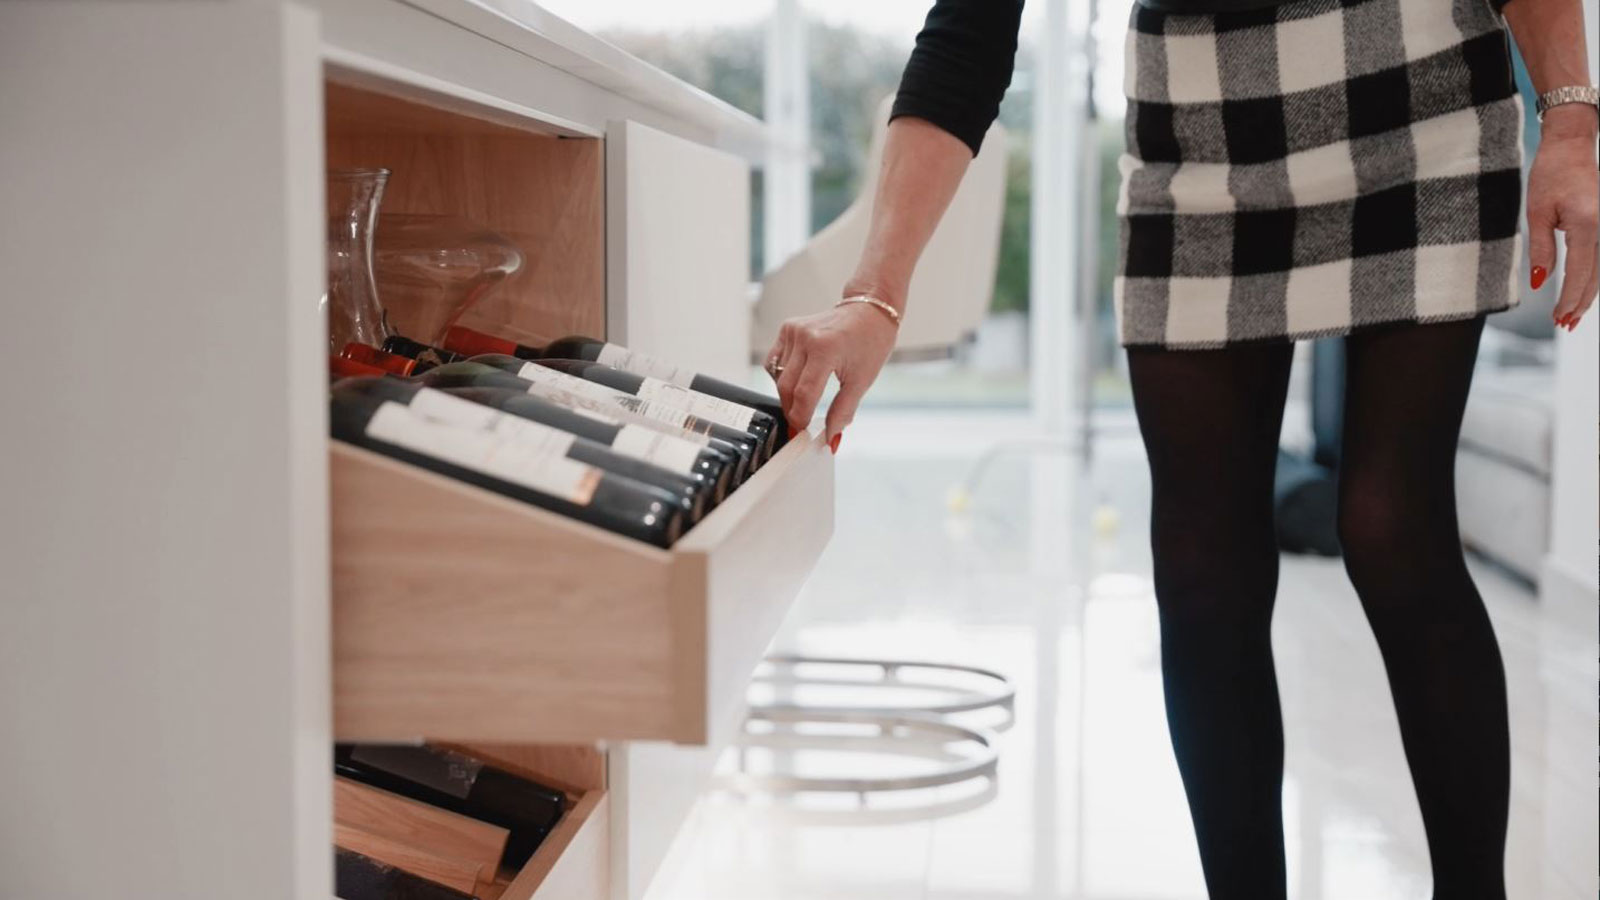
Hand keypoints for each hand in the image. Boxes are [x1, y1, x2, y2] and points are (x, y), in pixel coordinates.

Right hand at [765, 301, 897, 443]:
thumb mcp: (862, 381)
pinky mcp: (788, 328)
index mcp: (825, 349)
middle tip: (800, 426)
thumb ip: (843, 411)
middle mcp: (805, 337)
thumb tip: (830, 437)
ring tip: (803, 402)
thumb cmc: (871, 342)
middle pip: (787, 388)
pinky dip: (782, 376)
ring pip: (778, 376)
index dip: (801, 419)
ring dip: (788, 395)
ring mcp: (794, 330)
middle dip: (792, 411)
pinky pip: (775, 361)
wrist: (870, 309)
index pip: (804, 394)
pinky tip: (797, 381)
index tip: (802, 434)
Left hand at [1526, 108, 1598, 329]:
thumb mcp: (1537, 212)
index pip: (1579, 272)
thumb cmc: (1551, 174)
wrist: (1572, 146)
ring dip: (1587, 294)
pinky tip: (1580, 292)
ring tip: (1572, 318)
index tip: (1559, 318)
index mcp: (1585, 224)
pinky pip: (1598, 258)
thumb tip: (1541, 283)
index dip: (1569, 298)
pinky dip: (1590, 278)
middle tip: (1566, 326)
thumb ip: (1541, 249)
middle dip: (1580, 303)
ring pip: (1599, 269)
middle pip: (1595, 276)